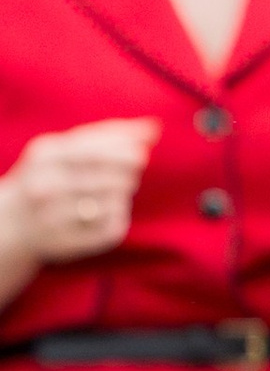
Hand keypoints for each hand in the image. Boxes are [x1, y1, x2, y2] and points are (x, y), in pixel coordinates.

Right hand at [0, 117, 157, 267]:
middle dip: (126, 174)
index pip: (90, 152)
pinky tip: (114, 209)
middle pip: (102, 179)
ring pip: (108, 204)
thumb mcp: (66, 149)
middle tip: (134, 172)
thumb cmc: (49, 175)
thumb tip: (154, 127)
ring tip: (121, 188)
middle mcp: (44, 187)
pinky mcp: (67, 243)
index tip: (143, 154)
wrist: (12, 221)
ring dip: (122, 194)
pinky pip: (109, 229)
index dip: (121, 153)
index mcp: (45, 157)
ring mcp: (52, 217)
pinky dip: (119, 217)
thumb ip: (107, 136)